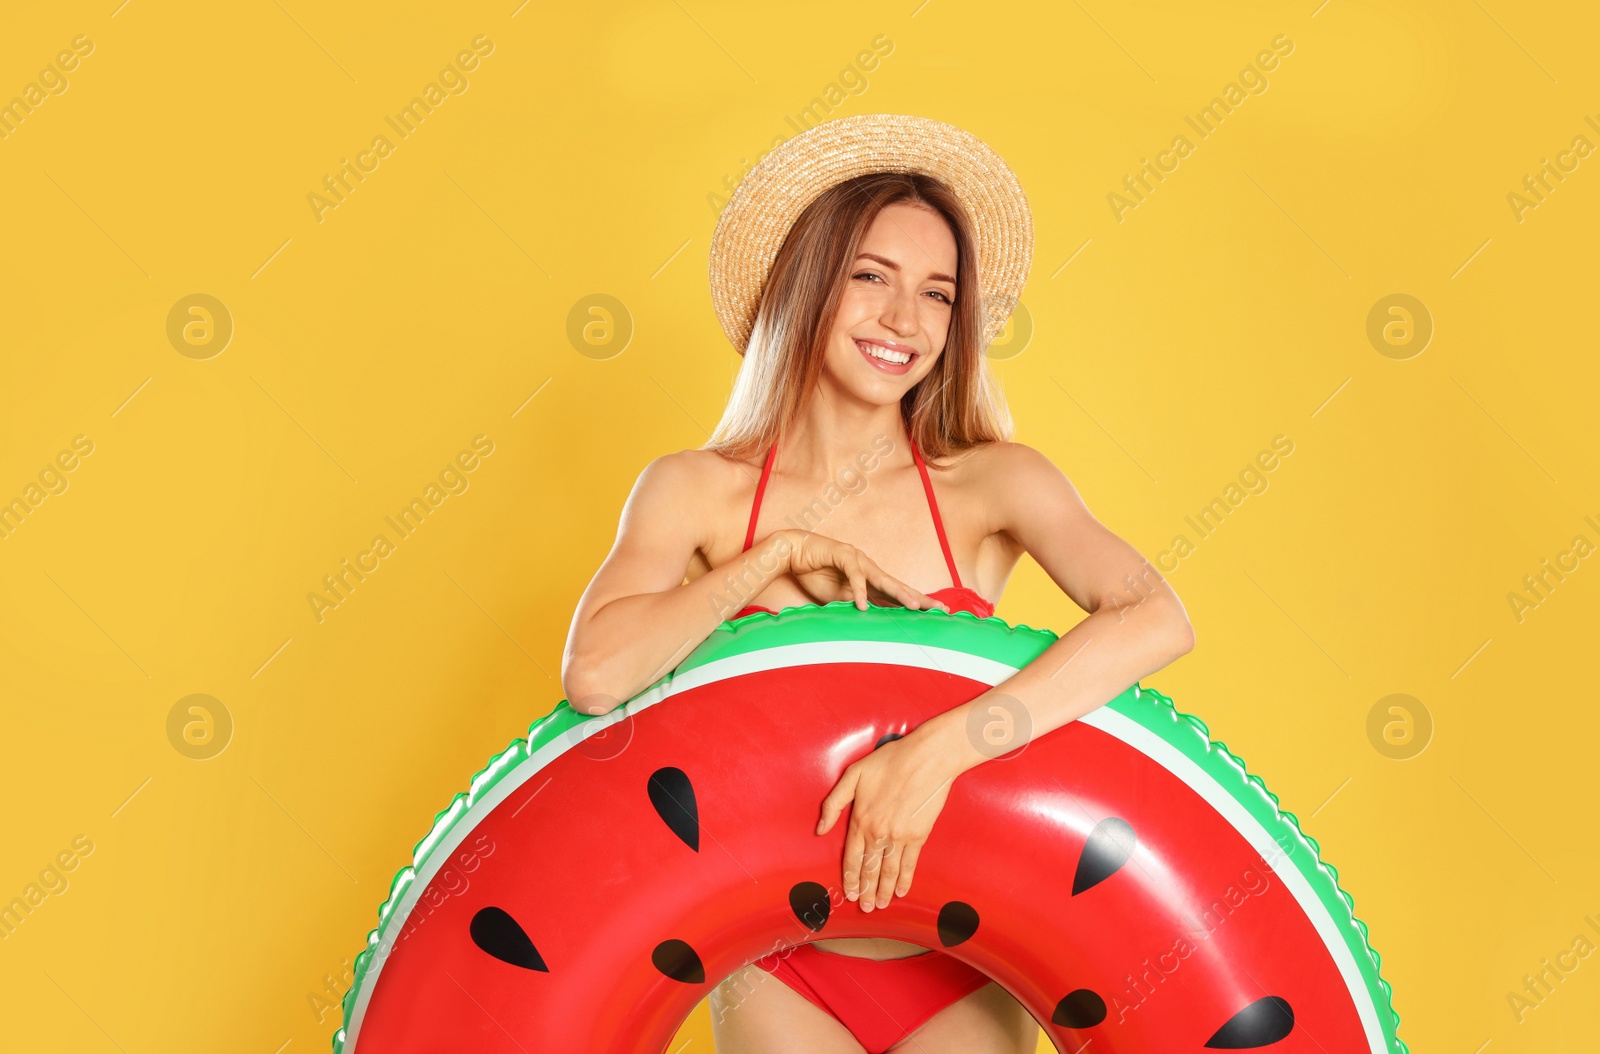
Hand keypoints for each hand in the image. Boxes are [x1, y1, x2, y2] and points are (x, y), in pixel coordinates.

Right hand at [777, 530, 948, 612]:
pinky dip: (859, 591)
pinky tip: (864, 606)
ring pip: (883, 579)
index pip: (896, 595)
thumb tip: (870, 617)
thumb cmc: (815, 574)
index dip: (914, 604)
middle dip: (919, 598)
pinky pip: (854, 576)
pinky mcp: (843, 555)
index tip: (933, 615)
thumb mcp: (838, 598)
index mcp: (869, 580)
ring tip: (916, 607)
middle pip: (898, 586)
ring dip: (900, 594)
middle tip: (940, 609)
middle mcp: (869, 569)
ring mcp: (858, 560)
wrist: (794, 553)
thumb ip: (854, 605)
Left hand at [814, 729, 959, 910]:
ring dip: (882, 891)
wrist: (927, 759)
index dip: (850, 877)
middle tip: (864, 907)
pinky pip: (909, 864)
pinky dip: (905, 880)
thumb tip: (820, 828)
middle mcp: (878, 833)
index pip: (851, 857)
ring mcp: (900, 837)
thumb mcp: (853, 775)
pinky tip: (900, 891)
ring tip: (879, 905)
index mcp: (860, 820)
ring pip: (888, 871)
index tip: (848, 892)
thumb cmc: (890, 761)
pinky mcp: (919, 836)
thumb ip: (834, 803)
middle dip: (865, 891)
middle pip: (869, 869)